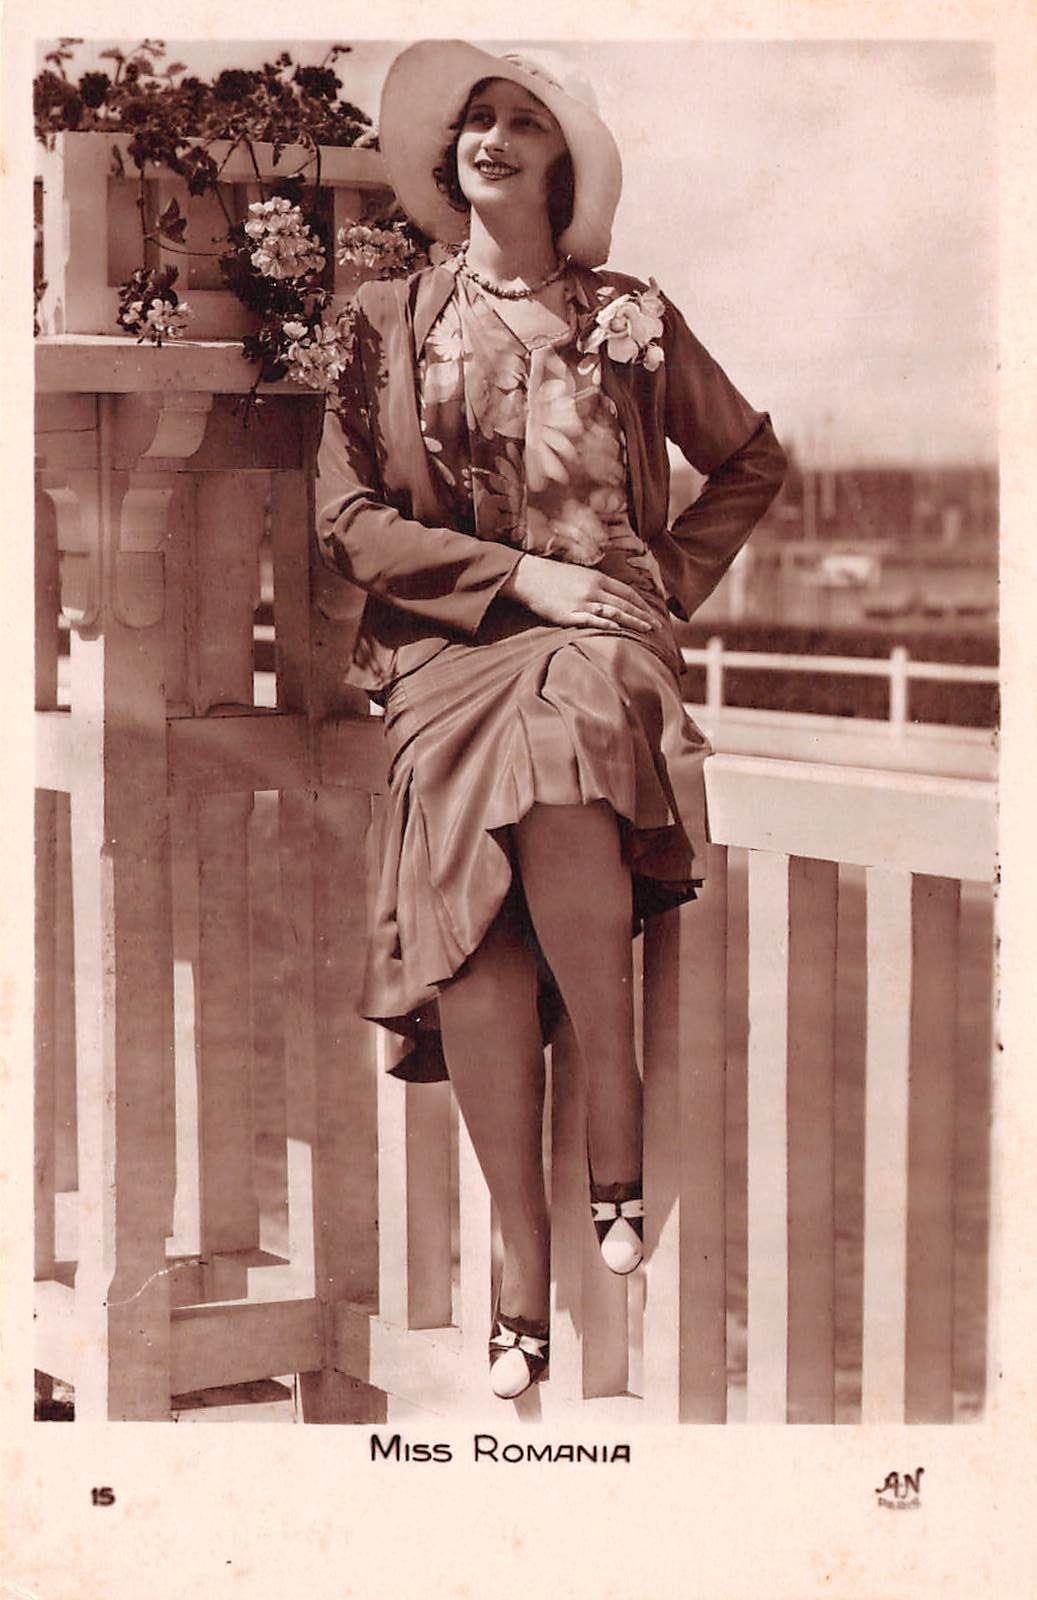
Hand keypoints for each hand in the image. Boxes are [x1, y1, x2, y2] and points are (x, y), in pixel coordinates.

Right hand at [500, 555, 655, 633]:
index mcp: (598, 578)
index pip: (627, 592)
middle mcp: (593, 589)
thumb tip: (613, 596)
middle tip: (657, 626)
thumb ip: (598, 585)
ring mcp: (582, 602)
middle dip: (643, 615)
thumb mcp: (580, 575)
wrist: (529, 577)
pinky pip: (591, 619)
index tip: (652, 613)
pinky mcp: (569, 614)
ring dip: (632, 622)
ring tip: (646, 630)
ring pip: (614, 612)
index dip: (642, 604)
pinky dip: (606, 623)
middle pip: (624, 604)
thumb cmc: (554, 576)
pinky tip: (618, 629)